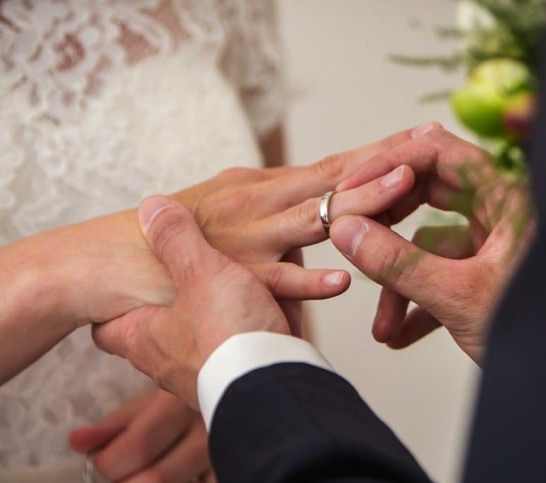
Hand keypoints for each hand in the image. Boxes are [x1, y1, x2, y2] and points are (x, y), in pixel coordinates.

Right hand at [64, 125, 425, 325]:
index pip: (332, 165)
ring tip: (402, 186)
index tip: (421, 137)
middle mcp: (260, 203)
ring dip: (359, 201)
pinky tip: (342, 279)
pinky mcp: (231, 277)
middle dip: (383, 160)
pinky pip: (276, 281)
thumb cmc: (179, 235)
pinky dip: (309, 280)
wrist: (114, 260)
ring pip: (314, 217)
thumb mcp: (232, 206)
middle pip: (333, 178)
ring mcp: (249, 238)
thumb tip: (317, 211)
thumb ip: (274, 209)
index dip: (377, 151)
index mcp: (264, 186)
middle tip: (431, 143)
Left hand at [68, 390, 227, 482]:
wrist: (242, 390)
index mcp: (185, 404)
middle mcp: (212, 433)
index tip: (95, 469)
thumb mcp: (153, 398)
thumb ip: (115, 423)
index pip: (139, 446)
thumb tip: (76, 442)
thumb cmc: (192, 398)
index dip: (108, 465)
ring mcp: (232, 463)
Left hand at [93, 198, 290, 407]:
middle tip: (186, 284)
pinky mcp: (234, 388)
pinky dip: (243, 340)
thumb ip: (176, 238)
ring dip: (212, 325)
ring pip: (197, 347)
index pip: (104, 328)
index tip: (120, 287)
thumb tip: (151, 208)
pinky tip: (266, 322)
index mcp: (143, 338)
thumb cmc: (228, 333)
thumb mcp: (200, 270)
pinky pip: (231, 360)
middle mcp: (164, 366)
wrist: (274, 391)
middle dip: (170, 309)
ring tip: (237, 297)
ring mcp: (199, 381)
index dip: (111, 305)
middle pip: (153, 335)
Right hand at [330, 123, 530, 363]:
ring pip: (429, 248)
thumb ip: (398, 262)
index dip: (389, 166)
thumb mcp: (460, 296)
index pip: (439, 153)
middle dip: (387, 229)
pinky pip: (442, 280)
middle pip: (428, 197)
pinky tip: (400, 335)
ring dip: (399, 286)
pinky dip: (418, 306)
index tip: (352, 191)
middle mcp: (500, 215)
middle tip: (353, 241)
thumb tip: (348, 230)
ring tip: (382, 327)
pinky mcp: (489, 280)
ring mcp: (494, 248)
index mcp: (506, 199)